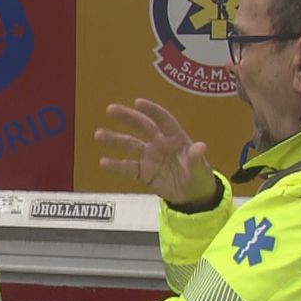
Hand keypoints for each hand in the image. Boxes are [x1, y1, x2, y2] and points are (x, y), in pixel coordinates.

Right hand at [94, 98, 216, 207]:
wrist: (192, 198)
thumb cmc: (199, 178)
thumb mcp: (201, 169)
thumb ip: (196, 159)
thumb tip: (200, 147)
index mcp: (175, 138)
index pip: (162, 120)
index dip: (151, 110)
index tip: (138, 102)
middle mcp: (159, 144)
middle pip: (141, 126)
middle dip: (127, 117)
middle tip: (110, 109)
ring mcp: (149, 158)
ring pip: (130, 145)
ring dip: (115, 139)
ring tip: (99, 134)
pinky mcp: (142, 173)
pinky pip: (127, 167)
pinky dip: (115, 165)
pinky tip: (103, 162)